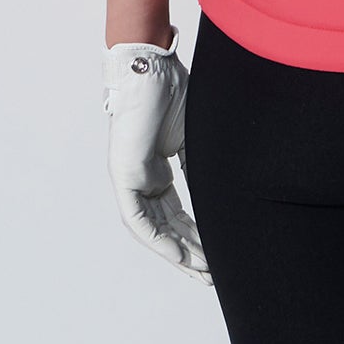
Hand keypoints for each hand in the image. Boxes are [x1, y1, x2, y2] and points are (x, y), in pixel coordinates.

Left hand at [102, 25, 211, 283]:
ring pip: (152, 228)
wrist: (151, 67)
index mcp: (157, 168)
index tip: (215, 255)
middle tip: (210, 275)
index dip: (195, 235)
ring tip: (201, 270)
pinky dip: (158, 238)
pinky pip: (138, 218)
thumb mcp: (193, 137)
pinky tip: (177, 255)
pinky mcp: (123, 174)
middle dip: (189, 252)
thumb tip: (219, 195)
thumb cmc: (172, 90)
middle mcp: (141, 177)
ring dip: (176, 251)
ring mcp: (130, 177)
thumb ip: (199, 167)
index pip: (176, 212)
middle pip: (166, 226)